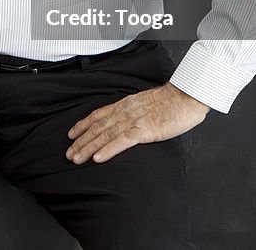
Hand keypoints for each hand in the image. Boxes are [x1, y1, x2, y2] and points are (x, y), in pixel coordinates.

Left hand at [66, 83, 208, 164]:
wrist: (186, 96)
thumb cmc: (171, 101)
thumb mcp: (146, 103)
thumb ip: (134, 112)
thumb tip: (127, 121)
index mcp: (125, 104)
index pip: (98, 115)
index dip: (82, 125)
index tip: (71, 134)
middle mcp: (125, 111)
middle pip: (97, 127)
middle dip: (81, 141)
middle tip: (68, 153)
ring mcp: (133, 120)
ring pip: (105, 135)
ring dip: (88, 148)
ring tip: (76, 158)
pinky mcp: (144, 130)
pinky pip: (122, 141)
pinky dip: (108, 150)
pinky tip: (98, 158)